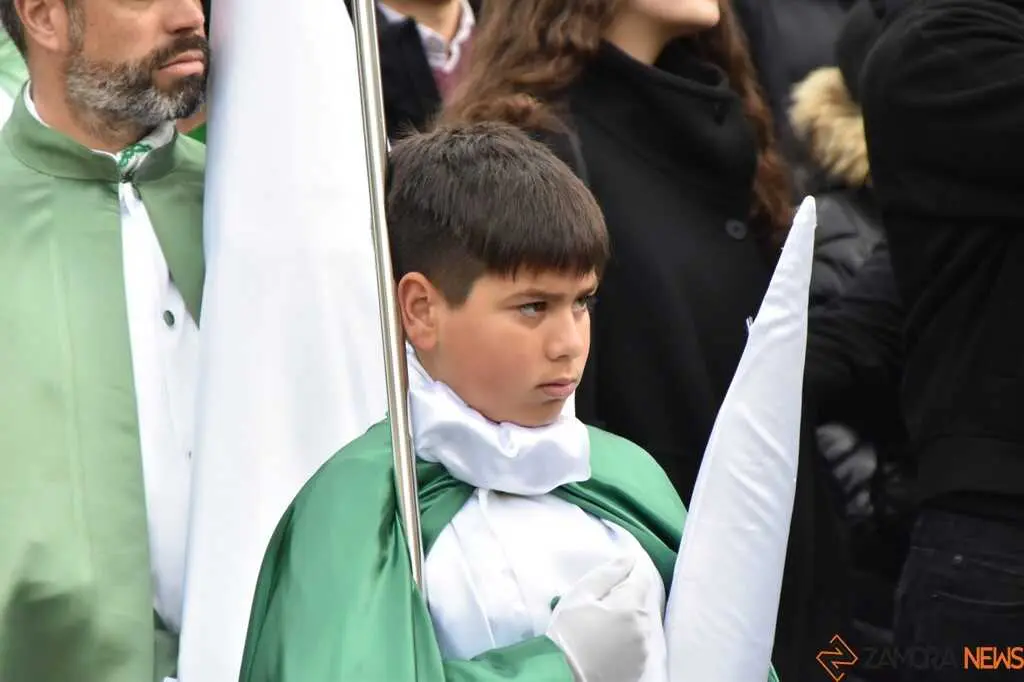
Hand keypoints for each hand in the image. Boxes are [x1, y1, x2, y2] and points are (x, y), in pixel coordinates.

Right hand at [546, 555, 653, 681]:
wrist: (563, 675)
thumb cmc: (567, 634)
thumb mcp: (580, 596)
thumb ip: (607, 574)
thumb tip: (630, 559)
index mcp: (632, 607)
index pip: (641, 577)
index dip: (627, 573)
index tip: (609, 579)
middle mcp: (645, 629)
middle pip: (641, 601)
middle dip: (624, 598)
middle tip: (596, 605)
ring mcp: (644, 651)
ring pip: (640, 624)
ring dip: (626, 619)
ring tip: (600, 627)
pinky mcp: (639, 669)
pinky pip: (637, 644)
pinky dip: (626, 640)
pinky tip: (605, 644)